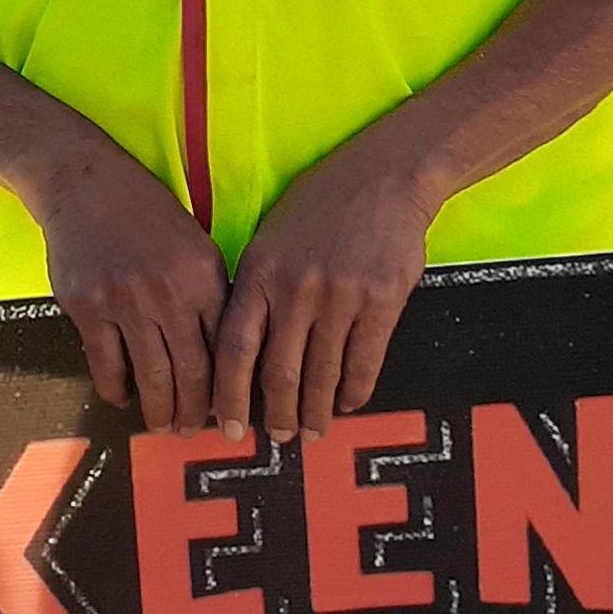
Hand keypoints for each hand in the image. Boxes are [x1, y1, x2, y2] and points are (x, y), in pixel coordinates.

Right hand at [33, 131, 227, 434]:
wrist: (84, 183)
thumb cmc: (143, 213)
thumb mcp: (193, 243)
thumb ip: (210, 293)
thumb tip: (226, 354)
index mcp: (203, 275)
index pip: (226, 348)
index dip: (229, 389)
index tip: (229, 411)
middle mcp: (168, 291)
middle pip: (191, 372)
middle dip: (195, 412)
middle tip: (193, 430)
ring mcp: (125, 299)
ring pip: (150, 374)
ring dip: (158, 409)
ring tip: (161, 423)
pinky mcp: (87, 305)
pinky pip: (105, 363)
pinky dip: (115, 388)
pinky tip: (121, 396)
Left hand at [212, 116, 438, 442]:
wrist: (384, 176)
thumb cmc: (320, 207)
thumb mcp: (270, 239)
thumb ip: (254, 291)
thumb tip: (236, 355)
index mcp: (260, 272)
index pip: (234, 349)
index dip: (228, 395)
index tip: (228, 425)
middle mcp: (296, 287)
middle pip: (279, 372)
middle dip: (276, 415)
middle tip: (277, 437)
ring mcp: (341, 296)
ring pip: (323, 374)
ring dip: (316, 411)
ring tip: (312, 432)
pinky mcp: (383, 300)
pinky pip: (365, 361)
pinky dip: (355, 390)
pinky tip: (348, 402)